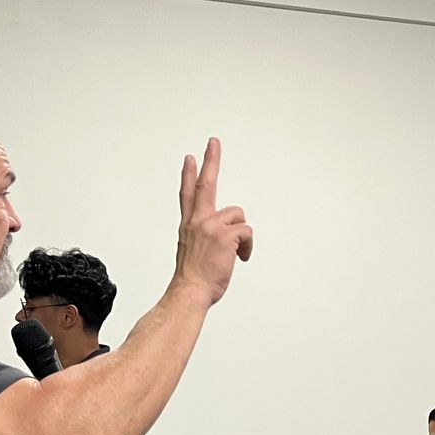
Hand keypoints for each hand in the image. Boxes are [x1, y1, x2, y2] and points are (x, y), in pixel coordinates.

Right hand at [172, 138, 252, 305]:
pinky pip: (247, 231)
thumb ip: (202, 238)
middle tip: (213, 143)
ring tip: (235, 253)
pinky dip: (247, 246)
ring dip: (242, 234)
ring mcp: (211, 226)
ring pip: (238, 215)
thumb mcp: (191, 252)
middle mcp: (197, 221)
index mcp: (189, 225)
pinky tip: (240, 257)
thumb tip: (217, 240)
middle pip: (205, 184)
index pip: (187, 194)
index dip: (188, 174)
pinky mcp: (225, 235)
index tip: (190, 158)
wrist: (190, 291)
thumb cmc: (193, 278)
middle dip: (210, 161)